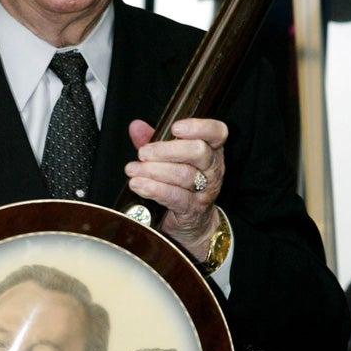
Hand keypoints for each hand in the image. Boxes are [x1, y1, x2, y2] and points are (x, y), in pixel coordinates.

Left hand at [125, 117, 226, 260]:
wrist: (193, 224)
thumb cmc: (182, 186)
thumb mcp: (170, 159)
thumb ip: (156, 141)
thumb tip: (137, 126)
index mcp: (211, 151)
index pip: (216, 132)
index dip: (199, 127)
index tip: (175, 127)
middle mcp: (212, 169)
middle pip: (199, 152)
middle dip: (167, 150)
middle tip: (143, 153)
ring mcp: (205, 190)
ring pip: (184, 175)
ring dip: (154, 171)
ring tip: (133, 170)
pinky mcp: (193, 209)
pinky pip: (175, 197)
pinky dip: (154, 189)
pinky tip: (139, 185)